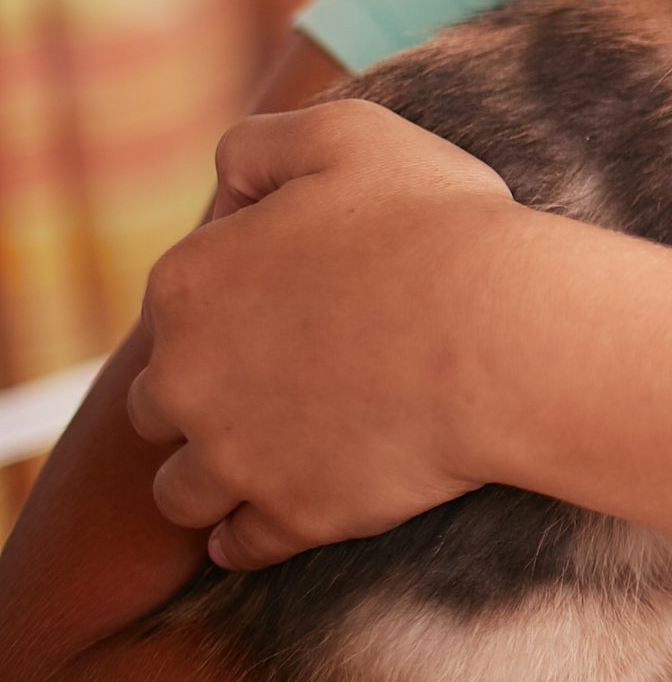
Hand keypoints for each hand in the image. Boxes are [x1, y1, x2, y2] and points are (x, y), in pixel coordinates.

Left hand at [128, 99, 524, 570]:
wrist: (503, 333)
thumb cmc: (438, 226)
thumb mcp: (349, 135)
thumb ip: (261, 144)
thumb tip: (225, 186)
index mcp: (189, 283)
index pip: (174, 306)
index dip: (230, 304)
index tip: (293, 304)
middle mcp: (185, 379)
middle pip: (159, 406)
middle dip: (205, 398)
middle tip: (282, 382)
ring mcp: (234, 458)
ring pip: (181, 490)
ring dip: (215, 477)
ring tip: (275, 456)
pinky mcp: (290, 517)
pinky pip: (241, 547)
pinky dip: (253, 535)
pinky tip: (286, 511)